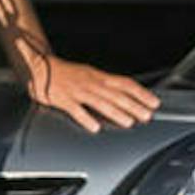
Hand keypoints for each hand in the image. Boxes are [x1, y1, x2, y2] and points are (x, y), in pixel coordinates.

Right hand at [26, 51, 157, 132]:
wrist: (40, 67)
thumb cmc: (66, 73)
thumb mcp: (89, 74)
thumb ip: (105, 85)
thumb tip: (124, 94)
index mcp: (98, 76)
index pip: (125, 83)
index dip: (141, 93)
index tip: (153, 102)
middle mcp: (91, 83)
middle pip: (116, 94)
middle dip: (133, 105)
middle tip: (147, 115)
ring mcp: (77, 91)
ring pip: (100, 102)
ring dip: (116, 112)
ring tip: (129, 122)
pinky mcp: (63, 99)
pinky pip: (76, 110)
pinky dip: (86, 118)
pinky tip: (95, 127)